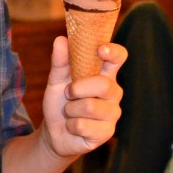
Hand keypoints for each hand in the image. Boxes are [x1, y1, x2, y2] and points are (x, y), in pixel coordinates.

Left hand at [41, 35, 125, 158]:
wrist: (53, 132)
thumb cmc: (60, 102)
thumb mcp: (56, 80)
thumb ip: (60, 61)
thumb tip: (61, 39)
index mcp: (104, 75)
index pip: (118, 58)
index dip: (113, 52)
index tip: (100, 49)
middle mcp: (113, 93)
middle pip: (103, 84)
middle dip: (77, 89)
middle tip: (68, 94)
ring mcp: (112, 114)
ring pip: (90, 106)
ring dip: (70, 110)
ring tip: (70, 113)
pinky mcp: (106, 132)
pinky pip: (83, 125)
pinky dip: (70, 125)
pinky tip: (73, 127)